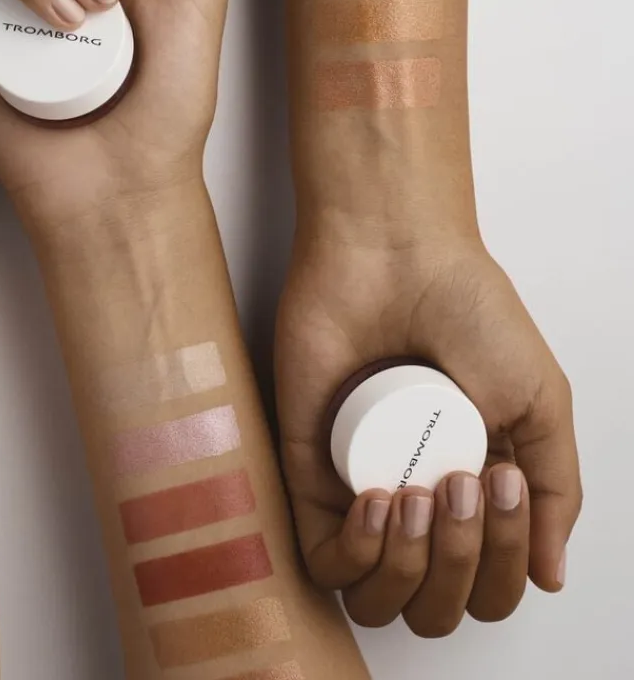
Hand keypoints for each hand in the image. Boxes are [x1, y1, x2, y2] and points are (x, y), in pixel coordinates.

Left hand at [277, 236, 580, 636]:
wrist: (396, 258)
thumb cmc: (466, 313)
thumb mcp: (539, 402)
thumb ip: (555, 489)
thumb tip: (551, 574)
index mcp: (473, 493)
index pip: (490, 584)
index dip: (504, 564)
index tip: (501, 483)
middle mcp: (417, 501)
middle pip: (438, 604)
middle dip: (459, 567)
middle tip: (459, 485)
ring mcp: (360, 490)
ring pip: (381, 596)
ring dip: (411, 568)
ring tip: (417, 494)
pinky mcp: (306, 472)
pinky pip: (322, 560)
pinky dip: (356, 555)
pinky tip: (378, 501)